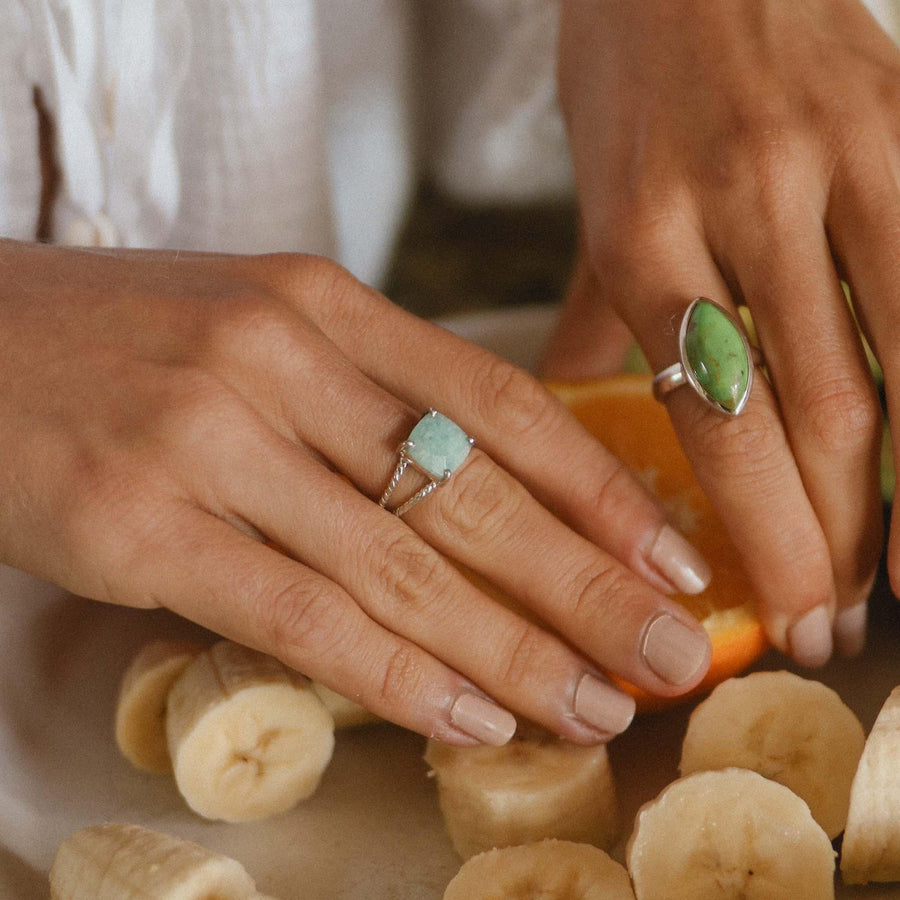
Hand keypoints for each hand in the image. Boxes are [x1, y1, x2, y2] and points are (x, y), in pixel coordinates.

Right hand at [0, 240, 711, 744]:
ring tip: (596, 704)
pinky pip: (300, 613)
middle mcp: (279, 361)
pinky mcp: (141, 524)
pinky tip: (472, 716)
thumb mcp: (257, 330)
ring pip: (401, 565)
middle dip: (588, 583)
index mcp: (322, 305)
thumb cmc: (122, 341)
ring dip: (513, 648)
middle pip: (472, 491)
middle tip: (673, 653)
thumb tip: (481, 484)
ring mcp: (209, 440)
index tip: (672, 555)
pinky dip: (395, 674)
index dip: (599, 486)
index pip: (499, 401)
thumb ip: (364, 394)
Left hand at [547, 0, 895, 664]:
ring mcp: (835, 166)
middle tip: (843, 628)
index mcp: (641, 242)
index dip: (766, 537)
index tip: (788, 615)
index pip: (718, 427)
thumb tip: (572, 412)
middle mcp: (738, 211)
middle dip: (836, 539)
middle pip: (813, 417)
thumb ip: (592, 322)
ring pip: (895, 366)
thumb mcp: (593, 211)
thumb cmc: (633, 88)